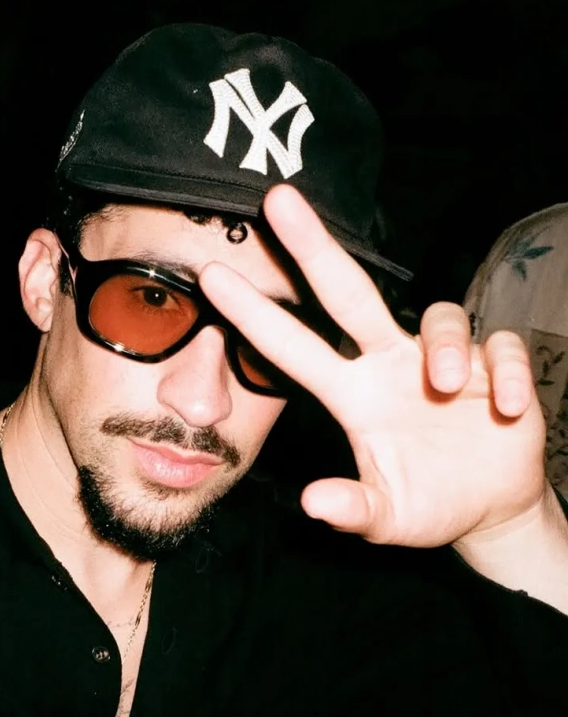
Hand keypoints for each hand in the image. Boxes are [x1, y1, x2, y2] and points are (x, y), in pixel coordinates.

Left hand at [199, 185, 546, 548]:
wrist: (489, 509)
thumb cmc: (428, 503)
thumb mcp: (387, 517)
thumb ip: (353, 509)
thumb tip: (314, 502)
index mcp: (354, 396)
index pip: (295, 347)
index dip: (255, 314)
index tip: (212, 275)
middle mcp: (390, 366)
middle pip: (349, 292)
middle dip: (313, 246)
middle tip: (278, 199)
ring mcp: (442, 362)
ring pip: (438, 318)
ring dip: (443, 347)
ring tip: (448, 388)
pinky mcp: (494, 367)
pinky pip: (499, 348)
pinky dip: (504, 374)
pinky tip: (504, 409)